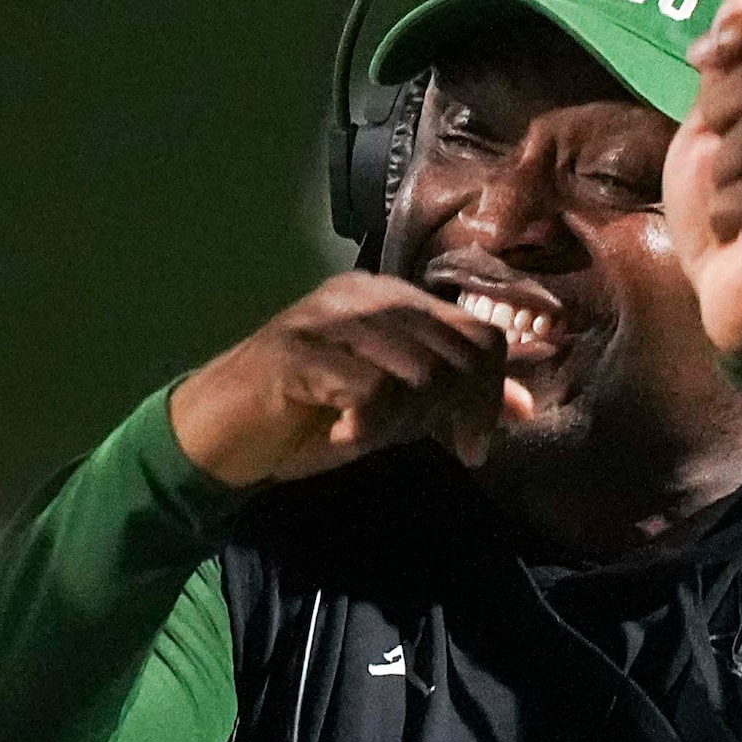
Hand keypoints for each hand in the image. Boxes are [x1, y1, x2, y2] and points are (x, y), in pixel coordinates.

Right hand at [169, 273, 535, 486]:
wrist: (216, 435)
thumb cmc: (303, 421)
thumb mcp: (391, 410)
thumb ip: (448, 399)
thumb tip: (525, 407)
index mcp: (388, 299)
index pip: (477, 331)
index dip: (492, 391)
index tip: (473, 446)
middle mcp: (362, 295)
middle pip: (456, 351)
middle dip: (455, 411)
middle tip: (429, 445)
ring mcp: (326, 319)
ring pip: (419, 370)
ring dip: (406, 421)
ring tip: (370, 435)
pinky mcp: (297, 352)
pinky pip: (370, 389)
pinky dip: (369, 424)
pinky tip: (345, 436)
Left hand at [666, 0, 741, 361]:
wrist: (734, 309)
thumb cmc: (726, 221)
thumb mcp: (713, 135)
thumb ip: (726, 73)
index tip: (699, 60)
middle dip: (722, 102)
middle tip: (705, 143)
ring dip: (720, 166)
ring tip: (720, 198)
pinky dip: (727, 209)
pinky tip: (727, 231)